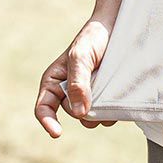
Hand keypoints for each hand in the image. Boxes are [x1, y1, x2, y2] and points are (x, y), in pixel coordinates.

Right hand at [34, 20, 116, 138]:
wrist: (116, 29)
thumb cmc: (92, 39)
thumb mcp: (81, 57)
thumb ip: (78, 83)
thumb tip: (79, 112)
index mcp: (54, 83)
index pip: (44, 108)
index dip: (48, 122)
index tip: (57, 133)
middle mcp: (70, 94)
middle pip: (75, 115)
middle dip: (85, 105)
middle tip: (97, 82)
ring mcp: (89, 98)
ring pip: (93, 118)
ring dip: (102, 108)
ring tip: (108, 83)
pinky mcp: (106, 100)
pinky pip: (109, 115)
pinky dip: (113, 108)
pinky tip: (118, 92)